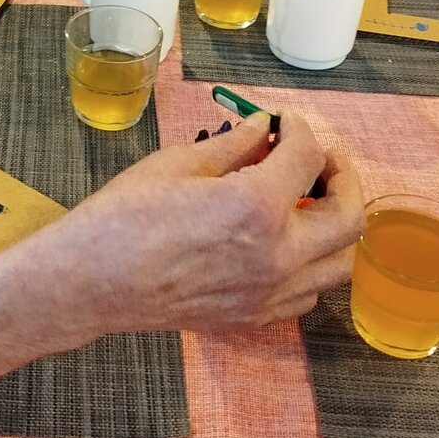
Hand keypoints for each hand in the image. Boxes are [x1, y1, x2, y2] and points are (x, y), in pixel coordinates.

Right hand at [66, 113, 363, 333]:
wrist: (89, 283)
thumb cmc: (123, 219)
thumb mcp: (179, 164)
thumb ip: (235, 146)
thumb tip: (264, 128)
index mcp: (257, 207)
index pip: (308, 156)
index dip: (300, 128)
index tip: (283, 121)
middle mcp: (277, 255)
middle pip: (349, 214)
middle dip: (340, 174)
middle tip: (316, 156)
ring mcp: (270, 292)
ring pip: (342, 261)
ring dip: (335, 223)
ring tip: (308, 199)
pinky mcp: (255, 316)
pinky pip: (310, 291)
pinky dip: (312, 263)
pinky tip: (284, 242)